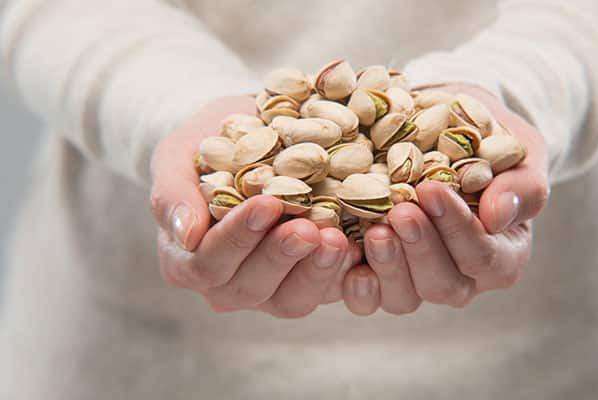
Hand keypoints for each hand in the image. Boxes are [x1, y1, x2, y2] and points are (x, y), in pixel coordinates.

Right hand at [150, 96, 358, 317]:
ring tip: (338, 239)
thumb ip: (171, 193)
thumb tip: (184, 235)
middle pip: (251, 288)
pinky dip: (344, 272)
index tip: (266, 203)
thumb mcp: (177, 154)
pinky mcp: (310, 280)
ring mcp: (272, 287)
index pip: (208, 263)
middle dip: (280, 257)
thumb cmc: (205, 143)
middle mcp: (229, 283)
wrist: (248, 134)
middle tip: (308, 227)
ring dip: (316, 272)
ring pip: (292, 299)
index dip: (237, 238)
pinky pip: (328, 290)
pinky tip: (362, 245)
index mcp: (189, 260)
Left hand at [342, 84, 549, 314]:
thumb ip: (521, 185)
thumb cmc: (488, 138)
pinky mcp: (378, 277)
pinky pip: (365, 297)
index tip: (432, 190)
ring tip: (373, 229)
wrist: (443, 127)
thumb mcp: (519, 149)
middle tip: (399, 211)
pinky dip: (350, 279)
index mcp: (502, 255)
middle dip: (420, 249)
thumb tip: (499, 214)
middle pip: (442, 286)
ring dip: (386, 266)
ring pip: (403, 298)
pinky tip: (339, 249)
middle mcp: (461, 278)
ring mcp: (417, 282)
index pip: (483, 257)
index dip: (457, 229)